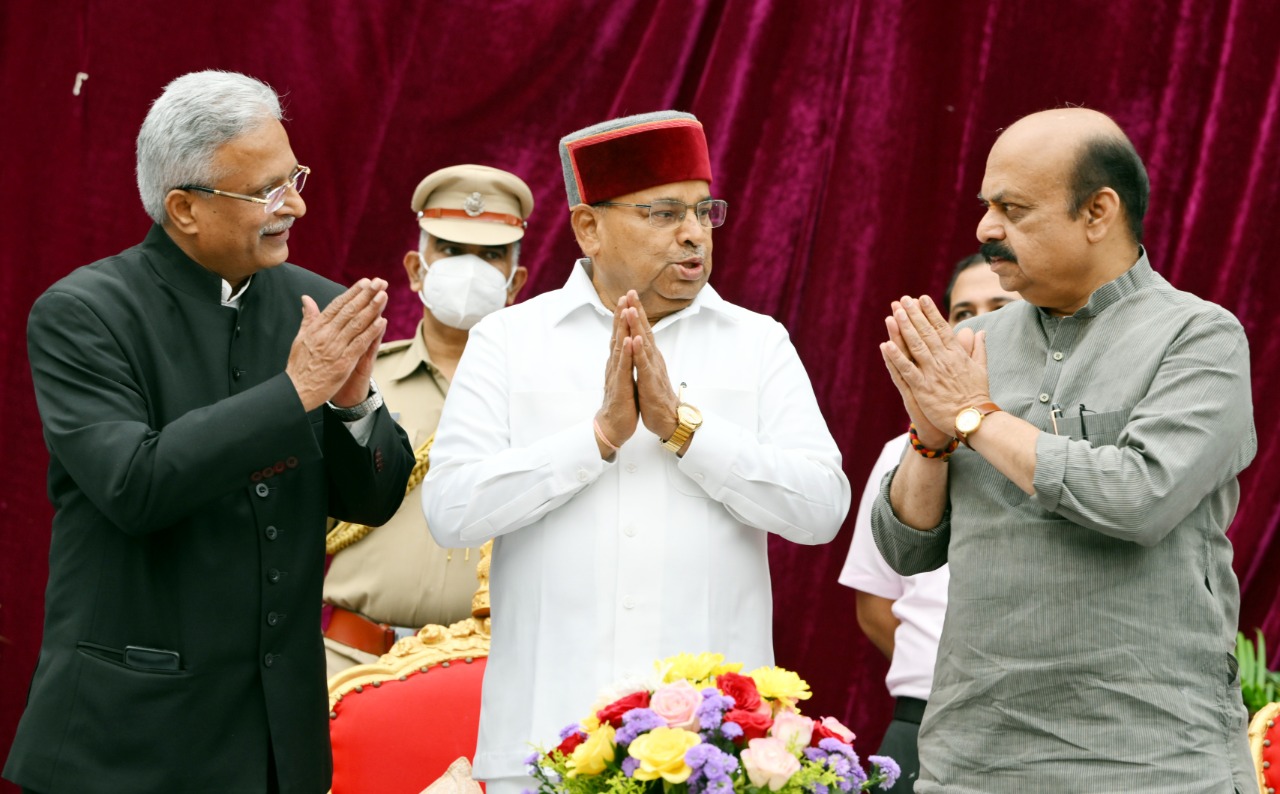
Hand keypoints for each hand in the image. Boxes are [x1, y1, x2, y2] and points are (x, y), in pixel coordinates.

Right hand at [286, 279, 389, 411]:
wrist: (296, 391)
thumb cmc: (299, 365)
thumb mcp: (300, 338)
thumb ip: (308, 318)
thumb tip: (306, 298)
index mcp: (316, 328)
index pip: (337, 305)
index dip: (353, 292)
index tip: (366, 282)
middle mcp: (326, 335)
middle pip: (349, 311)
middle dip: (366, 295)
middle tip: (380, 282)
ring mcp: (335, 348)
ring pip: (357, 324)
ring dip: (372, 309)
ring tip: (384, 296)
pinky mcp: (343, 363)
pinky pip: (360, 344)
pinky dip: (371, 332)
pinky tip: (382, 322)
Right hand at [595, 294, 639, 456]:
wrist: (613, 426)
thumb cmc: (621, 402)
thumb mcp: (624, 377)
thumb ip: (624, 361)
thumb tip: (625, 347)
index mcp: (618, 362)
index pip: (620, 335)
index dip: (623, 317)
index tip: (627, 298)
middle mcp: (614, 365)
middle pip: (617, 335)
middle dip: (621, 315)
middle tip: (624, 295)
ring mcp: (616, 374)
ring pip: (619, 347)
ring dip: (622, 328)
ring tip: (625, 310)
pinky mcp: (620, 386)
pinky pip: (623, 367)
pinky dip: (626, 352)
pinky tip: (628, 340)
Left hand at [623, 292, 679, 440]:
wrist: (668, 419)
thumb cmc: (656, 396)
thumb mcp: (648, 371)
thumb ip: (645, 356)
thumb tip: (642, 342)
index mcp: (651, 356)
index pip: (643, 330)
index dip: (637, 312)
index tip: (630, 295)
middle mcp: (653, 358)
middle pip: (645, 330)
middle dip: (637, 311)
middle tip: (631, 292)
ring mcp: (652, 368)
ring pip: (644, 343)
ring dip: (638, 325)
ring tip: (632, 309)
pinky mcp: (650, 381)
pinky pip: (644, 364)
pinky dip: (639, 351)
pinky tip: (636, 339)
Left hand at [880, 294, 989, 444]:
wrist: (974, 419)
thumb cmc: (977, 395)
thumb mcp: (981, 369)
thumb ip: (978, 348)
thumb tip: (980, 331)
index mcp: (956, 354)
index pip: (942, 328)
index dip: (931, 312)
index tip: (922, 298)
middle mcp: (943, 360)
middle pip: (926, 332)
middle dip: (914, 314)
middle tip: (904, 299)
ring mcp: (932, 373)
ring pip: (916, 346)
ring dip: (904, 328)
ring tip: (895, 312)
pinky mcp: (922, 388)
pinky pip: (906, 370)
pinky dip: (896, 357)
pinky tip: (885, 345)